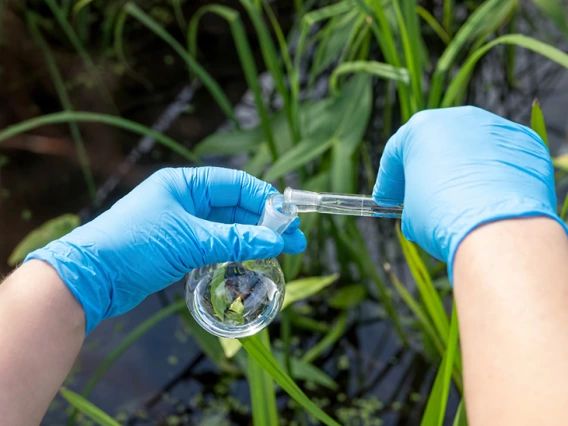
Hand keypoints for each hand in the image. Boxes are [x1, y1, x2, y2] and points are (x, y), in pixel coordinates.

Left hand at [26, 167, 305, 332]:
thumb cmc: (134, 245)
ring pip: (227, 227)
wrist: (91, 278)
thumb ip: (234, 240)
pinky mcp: (178, 248)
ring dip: (253, 238)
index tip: (289, 216)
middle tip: (295, 240)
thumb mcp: (189, 240)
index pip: (235, 184)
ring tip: (282, 251)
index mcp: (184, 184)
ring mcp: (182, 224)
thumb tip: (274, 240)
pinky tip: (253, 258)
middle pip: (234, 206)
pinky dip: (235, 250)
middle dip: (265, 222)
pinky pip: (215, 244)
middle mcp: (185, 200)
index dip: (264, 198)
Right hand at [373, 106, 564, 277]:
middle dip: (426, 169)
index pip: (396, 152)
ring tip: (460, 201)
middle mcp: (458, 118)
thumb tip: (422, 210)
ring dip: (461, 170)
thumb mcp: (411, 213)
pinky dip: (493, 176)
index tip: (387, 199)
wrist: (496, 227)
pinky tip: (488, 200)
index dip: (389, 180)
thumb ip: (413, 200)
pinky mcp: (525, 143)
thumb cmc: (442, 216)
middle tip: (420, 198)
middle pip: (435, 144)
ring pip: (471, 148)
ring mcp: (496, 127)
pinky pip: (502, 159)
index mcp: (420, 128)